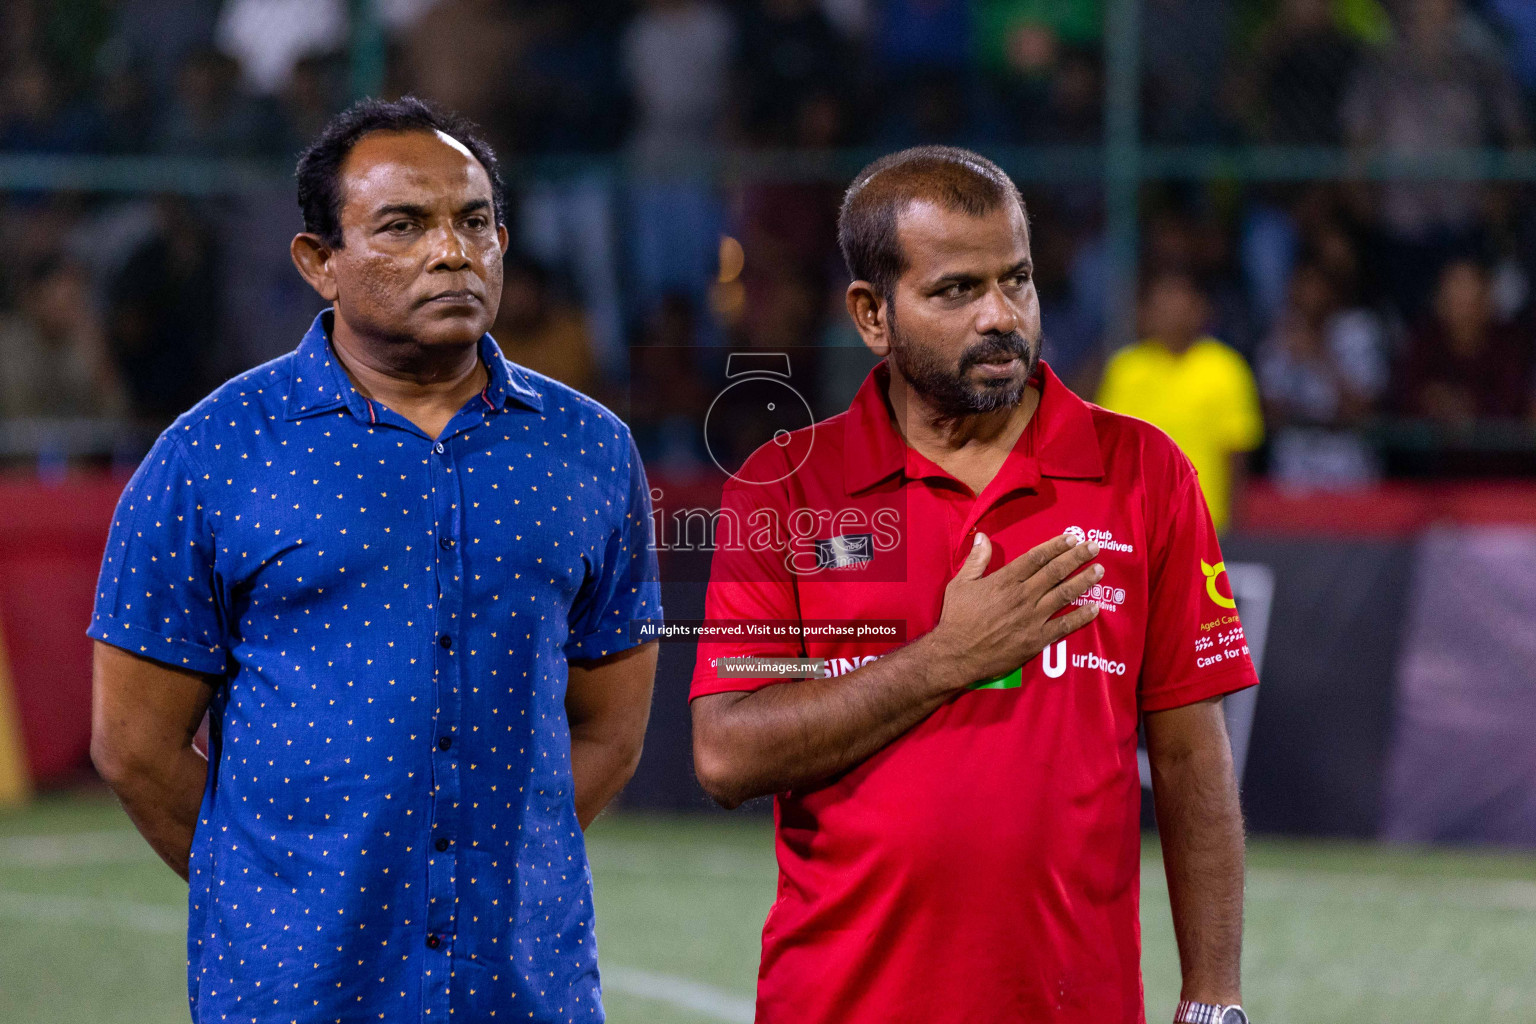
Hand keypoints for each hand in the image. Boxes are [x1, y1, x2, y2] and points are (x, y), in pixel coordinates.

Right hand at [927, 531, 1101, 686]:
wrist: (956, 654)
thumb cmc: (957, 618)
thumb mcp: (960, 584)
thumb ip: (976, 560)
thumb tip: (983, 536)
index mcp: (1005, 580)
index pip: (1037, 557)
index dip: (1056, 546)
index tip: (1071, 538)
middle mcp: (1023, 596)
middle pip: (1055, 572)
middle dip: (1077, 557)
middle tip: (1094, 547)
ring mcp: (1032, 618)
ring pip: (1064, 595)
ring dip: (1084, 581)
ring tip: (1100, 571)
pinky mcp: (1036, 639)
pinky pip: (1064, 627)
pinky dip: (1081, 617)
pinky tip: (1094, 609)